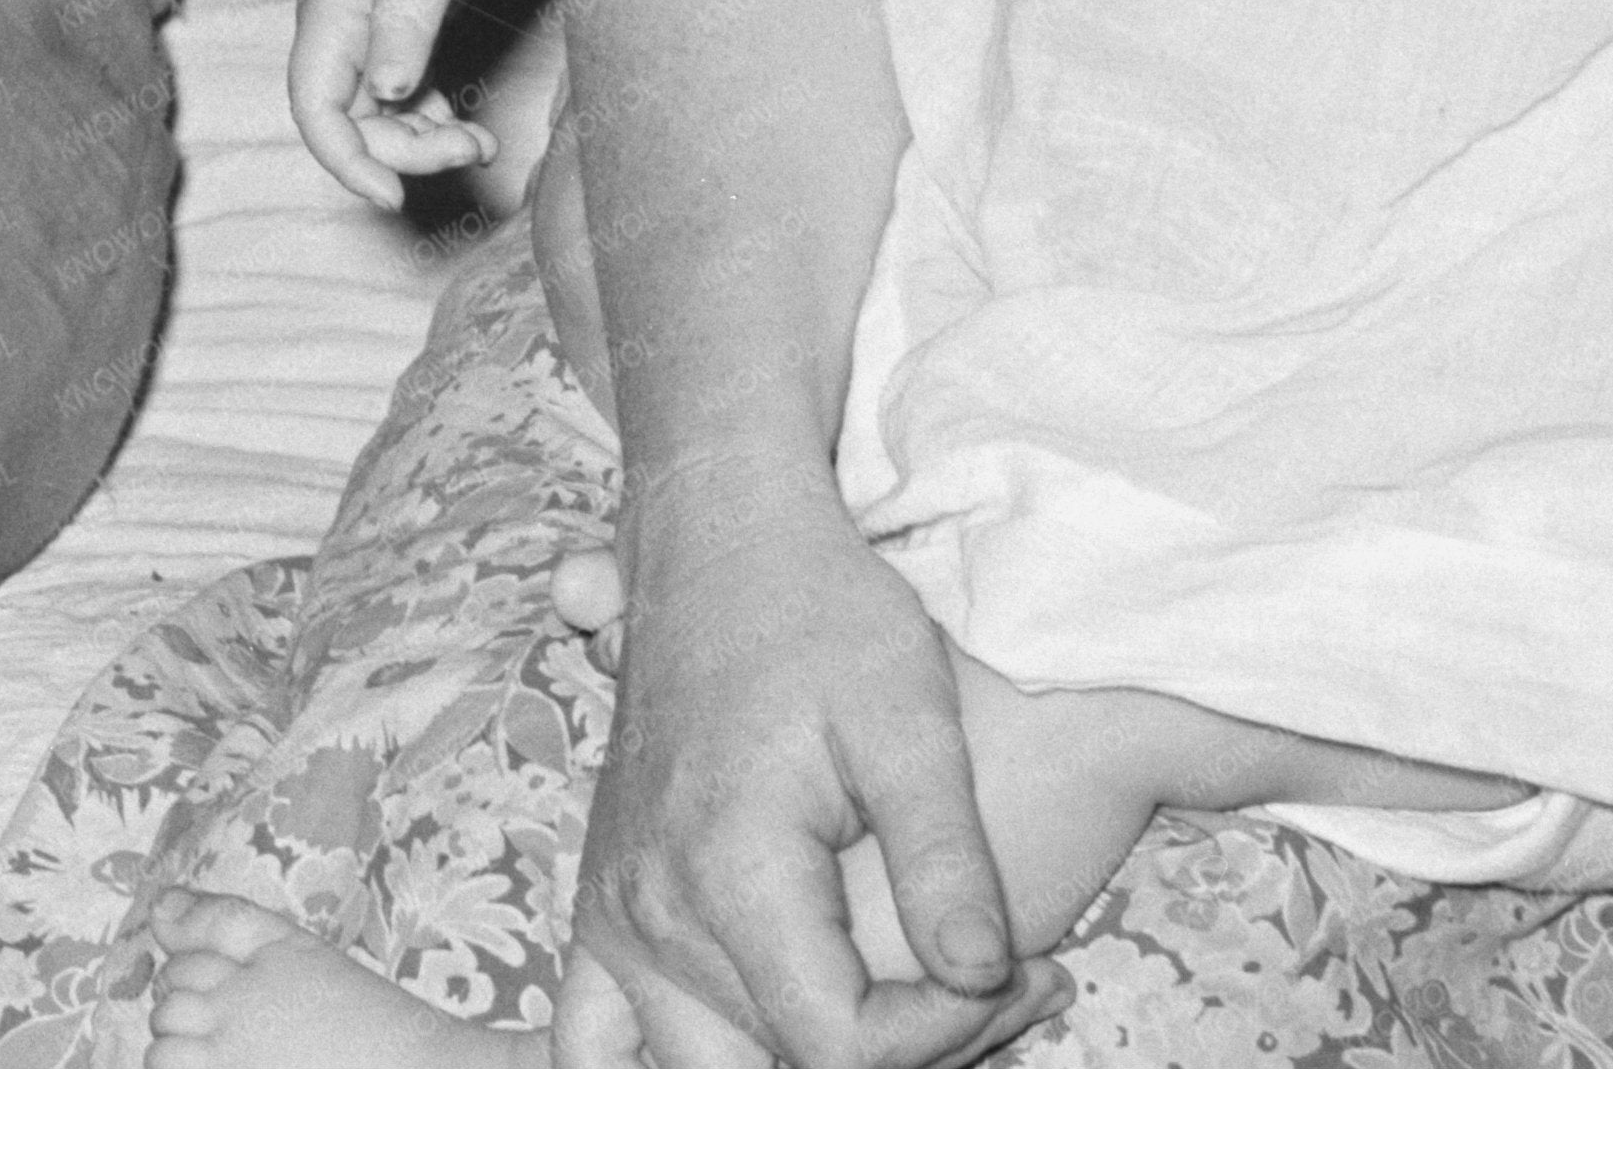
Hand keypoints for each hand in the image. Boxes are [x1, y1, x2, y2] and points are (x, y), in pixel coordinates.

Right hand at [287, 0, 515, 207]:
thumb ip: (401, 33)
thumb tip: (385, 94)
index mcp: (328, 16)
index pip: (314, 107)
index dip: (344, 160)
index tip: (392, 196)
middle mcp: (339, 30)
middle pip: (351, 120)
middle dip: (405, 151)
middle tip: (468, 150)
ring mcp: (367, 31)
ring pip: (379, 114)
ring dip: (423, 141)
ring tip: (479, 144)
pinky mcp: (399, 29)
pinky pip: (402, 96)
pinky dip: (431, 119)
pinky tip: (464, 124)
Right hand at [558, 452, 1042, 1068]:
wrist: (720, 536)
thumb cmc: (823, 613)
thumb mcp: (912, 721)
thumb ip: (945, 863)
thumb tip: (985, 977)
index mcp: (730, 873)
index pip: (844, 1050)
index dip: (949, 1033)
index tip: (1020, 965)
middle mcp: (652, 911)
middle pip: (777, 1077)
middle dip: (897, 1056)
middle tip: (978, 984)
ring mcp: (616, 912)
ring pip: (699, 1075)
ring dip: (800, 1069)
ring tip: (897, 1008)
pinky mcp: (606, 900)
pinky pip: (592, 1041)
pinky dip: (659, 1070)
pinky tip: (752, 1049)